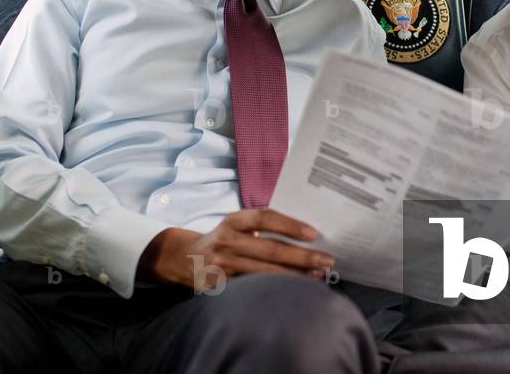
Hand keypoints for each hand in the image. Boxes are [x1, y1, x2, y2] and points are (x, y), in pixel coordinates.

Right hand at [137, 209, 332, 291]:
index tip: (313, 233)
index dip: (290, 224)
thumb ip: (261, 226)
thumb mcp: (235, 225)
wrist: (182, 258)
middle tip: (327, 260)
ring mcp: (222, 266)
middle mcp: (227, 241)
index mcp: (233, 221)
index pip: (265, 218)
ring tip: (318, 277)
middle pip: (270, 249)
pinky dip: (275, 291)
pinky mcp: (219, 288)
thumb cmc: (223, 239)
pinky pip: (252, 290)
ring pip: (264, 273)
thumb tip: (305, 234)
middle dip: (302, 256)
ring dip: (294, 276)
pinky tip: (293, 293)